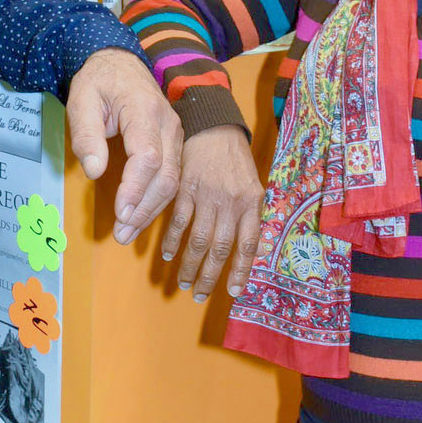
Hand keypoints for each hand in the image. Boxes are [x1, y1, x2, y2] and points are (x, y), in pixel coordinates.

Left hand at [65, 48, 182, 243]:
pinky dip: (156, 200)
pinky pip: (171, 176)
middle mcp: (168, 124)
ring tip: (127, 232)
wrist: (120, 64)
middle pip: (165, 175)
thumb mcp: (81, 101)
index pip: (147, 156)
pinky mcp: (174, 144)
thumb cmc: (98, 82)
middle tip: (122, 233)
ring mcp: (175, 134)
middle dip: (144, 208)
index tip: (120, 212)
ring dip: (151, 210)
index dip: (135, 188)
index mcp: (144, 110)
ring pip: (172, 180)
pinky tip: (140, 217)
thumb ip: (86, 135)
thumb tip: (94, 171)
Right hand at [160, 124, 264, 302]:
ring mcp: (207, 196)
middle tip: (199, 295)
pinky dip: (172, 241)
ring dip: (189, 265)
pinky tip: (168, 254)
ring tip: (183, 281)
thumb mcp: (253, 185)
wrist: (214, 127)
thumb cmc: (235, 160)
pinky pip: (178, 221)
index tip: (233, 292)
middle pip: (220, 248)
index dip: (241, 270)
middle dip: (209, 276)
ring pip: (198, 239)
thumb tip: (247, 250)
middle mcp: (231, 202)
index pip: (248, 245)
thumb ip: (250, 215)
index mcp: (251, 203)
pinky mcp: (185, 188)